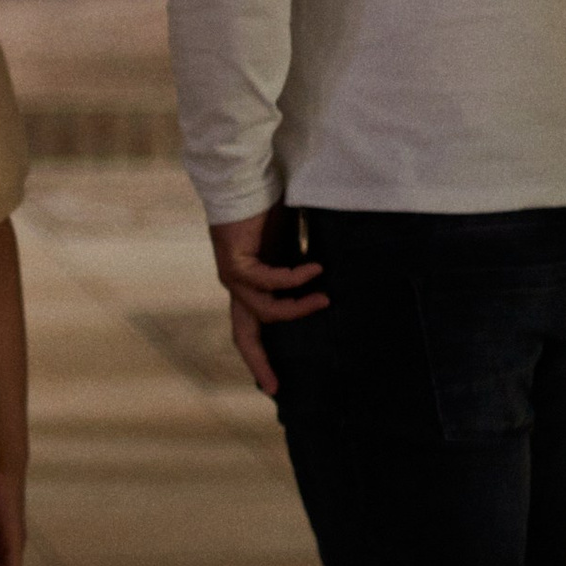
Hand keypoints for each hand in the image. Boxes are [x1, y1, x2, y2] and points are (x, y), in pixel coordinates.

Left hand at [209, 212, 328, 401]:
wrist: (249, 177)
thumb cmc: (271, 209)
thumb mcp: (291, 249)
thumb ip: (301, 272)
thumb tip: (332, 291)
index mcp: (252, 285)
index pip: (254, 327)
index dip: (262, 356)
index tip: (275, 385)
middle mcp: (238, 284)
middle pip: (245, 334)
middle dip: (259, 362)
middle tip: (274, 388)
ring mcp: (233, 274)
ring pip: (265, 310)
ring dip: (297, 308)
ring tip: (326, 298)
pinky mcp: (233, 260)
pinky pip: (268, 281)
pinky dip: (293, 279)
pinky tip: (316, 268)